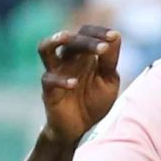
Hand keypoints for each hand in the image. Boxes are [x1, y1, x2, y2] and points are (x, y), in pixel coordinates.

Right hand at [37, 24, 121, 143]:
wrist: (80, 129)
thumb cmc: (94, 102)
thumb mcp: (109, 81)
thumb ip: (110, 61)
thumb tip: (116, 37)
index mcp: (82, 54)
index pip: (86, 32)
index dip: (99, 31)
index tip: (114, 37)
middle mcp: (66, 60)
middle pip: (70, 39)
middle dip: (87, 40)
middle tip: (103, 47)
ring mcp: (55, 73)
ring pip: (45, 48)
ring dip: (55, 40)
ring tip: (67, 38)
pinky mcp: (48, 91)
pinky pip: (49, 80)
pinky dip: (61, 80)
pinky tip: (74, 84)